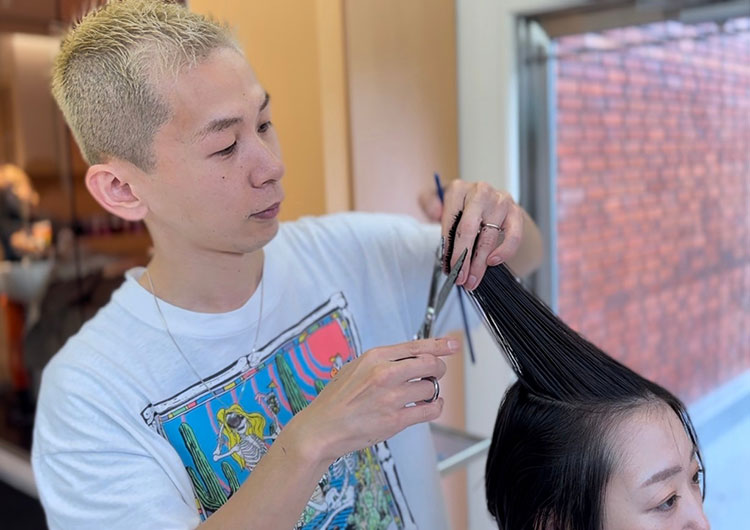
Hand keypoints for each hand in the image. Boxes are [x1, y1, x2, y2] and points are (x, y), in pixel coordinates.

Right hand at [288, 338, 457, 464]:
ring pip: (430, 388)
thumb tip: (411, 356)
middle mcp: (384, 374)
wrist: (322, 428)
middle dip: (438, 368)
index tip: (452, 345)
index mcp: (374, 357)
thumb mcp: (355, 368)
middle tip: (435, 373)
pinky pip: (430, 410)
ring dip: (431, 391)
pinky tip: (429, 406)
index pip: (416, 346)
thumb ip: (382, 361)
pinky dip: (435, 406)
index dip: (439, 345)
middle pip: (430, 364)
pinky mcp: (396, 420)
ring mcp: (391, 398)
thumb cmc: (336, 400)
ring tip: (422, 394)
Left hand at [419, 180, 523, 289]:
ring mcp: (500, 201)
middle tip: (459, 277)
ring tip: (472, 280)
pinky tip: (493, 262)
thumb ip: (430, 202)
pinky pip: (514, 236)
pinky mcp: (515, 212)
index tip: (446, 266)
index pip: (450, 219)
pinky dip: (504, 251)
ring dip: (480, 263)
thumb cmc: (460, 207)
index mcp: (459, 189)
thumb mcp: (439, 200)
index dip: (448, 245)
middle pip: (469, 228)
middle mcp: (480, 192)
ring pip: (489, 237)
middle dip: (463, 257)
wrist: (488, 204)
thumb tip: (435, 213)